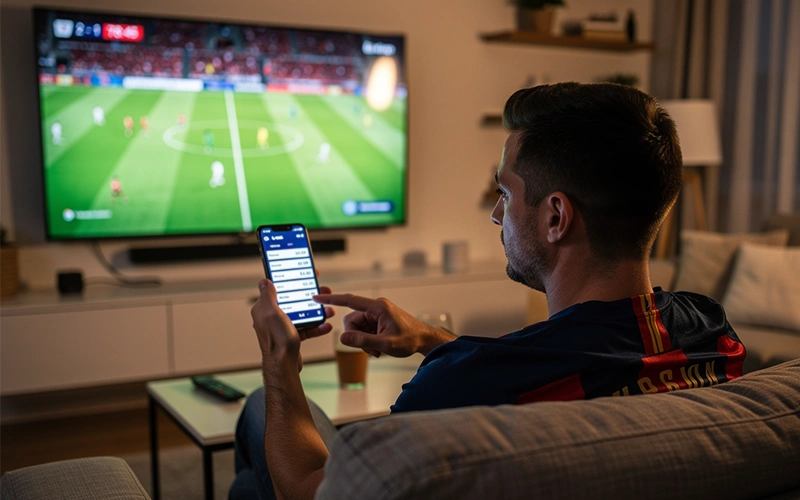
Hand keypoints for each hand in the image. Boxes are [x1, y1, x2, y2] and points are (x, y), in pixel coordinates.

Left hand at [251, 280, 334, 370]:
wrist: (283, 364)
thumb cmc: (276, 340)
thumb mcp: (270, 312)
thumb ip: (268, 295)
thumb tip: (265, 281)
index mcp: (264, 309)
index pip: (278, 288)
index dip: (291, 280)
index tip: (303, 273)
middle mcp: (272, 317)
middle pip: (294, 300)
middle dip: (310, 296)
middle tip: (322, 290)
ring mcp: (283, 327)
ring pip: (303, 314)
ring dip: (317, 312)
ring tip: (328, 310)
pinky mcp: (292, 336)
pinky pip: (307, 328)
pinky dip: (317, 326)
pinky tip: (326, 325)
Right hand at [313, 294, 455, 356]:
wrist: (424, 340)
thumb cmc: (409, 339)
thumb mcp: (385, 344)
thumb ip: (363, 341)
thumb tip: (343, 338)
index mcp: (377, 307)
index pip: (349, 300)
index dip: (332, 299)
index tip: (317, 297)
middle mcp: (376, 307)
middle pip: (352, 320)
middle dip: (356, 336)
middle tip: (370, 350)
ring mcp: (377, 314)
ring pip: (358, 327)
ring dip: (364, 341)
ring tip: (378, 350)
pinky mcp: (379, 320)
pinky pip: (365, 329)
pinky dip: (368, 340)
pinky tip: (379, 347)